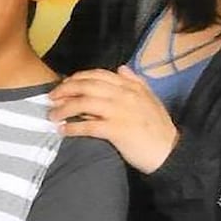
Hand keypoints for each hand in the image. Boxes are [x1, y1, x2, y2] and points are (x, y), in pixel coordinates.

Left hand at [46, 66, 179, 173]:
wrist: (169, 151)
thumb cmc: (157, 127)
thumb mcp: (150, 98)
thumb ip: (135, 81)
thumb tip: (121, 69)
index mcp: (130, 86)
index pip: (98, 75)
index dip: (77, 77)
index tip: (64, 83)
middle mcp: (123, 95)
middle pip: (86, 86)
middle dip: (65, 90)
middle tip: (51, 97)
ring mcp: (119, 112)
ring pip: (83, 103)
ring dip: (63, 108)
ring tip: (52, 115)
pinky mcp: (116, 130)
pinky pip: (88, 126)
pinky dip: (72, 127)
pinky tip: (62, 130)